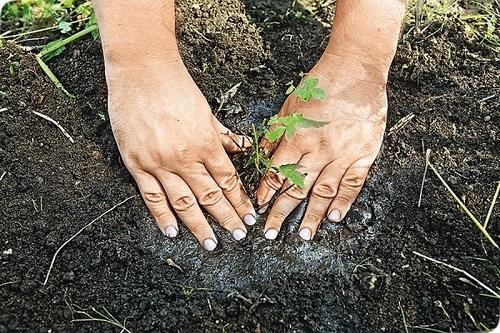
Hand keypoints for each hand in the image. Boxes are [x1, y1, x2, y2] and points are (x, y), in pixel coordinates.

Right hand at [106, 56, 255, 250]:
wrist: (141, 73)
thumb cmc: (176, 87)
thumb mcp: (206, 110)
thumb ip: (222, 135)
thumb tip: (240, 148)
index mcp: (206, 143)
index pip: (228, 181)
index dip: (241, 201)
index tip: (249, 216)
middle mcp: (185, 158)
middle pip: (211, 196)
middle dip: (228, 218)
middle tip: (239, 236)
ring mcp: (160, 163)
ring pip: (184, 202)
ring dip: (200, 226)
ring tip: (212, 244)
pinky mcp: (137, 164)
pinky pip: (152, 196)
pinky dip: (162, 216)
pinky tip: (172, 232)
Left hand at [256, 52, 387, 240]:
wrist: (355, 71)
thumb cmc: (319, 85)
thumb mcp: (288, 106)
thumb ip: (276, 134)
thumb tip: (260, 156)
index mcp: (297, 137)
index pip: (277, 173)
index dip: (266, 193)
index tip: (258, 209)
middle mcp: (318, 150)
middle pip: (297, 188)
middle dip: (281, 213)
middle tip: (272, 234)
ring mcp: (343, 154)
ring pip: (324, 191)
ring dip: (312, 216)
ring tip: (303, 235)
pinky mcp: (364, 154)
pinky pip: (353, 183)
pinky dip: (344, 201)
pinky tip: (335, 217)